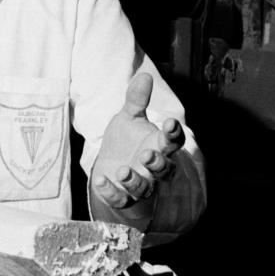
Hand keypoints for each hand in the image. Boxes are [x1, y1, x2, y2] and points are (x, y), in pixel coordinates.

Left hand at [90, 73, 185, 213]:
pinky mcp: (123, 197)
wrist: (109, 164)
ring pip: (144, 189)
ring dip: (135, 181)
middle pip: (165, 170)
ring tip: (122, 171)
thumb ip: (136, 100)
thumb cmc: (126, 140)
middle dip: (158, 163)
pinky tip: (101, 181)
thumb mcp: (129, 118)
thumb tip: (144, 76)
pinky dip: (111, 192)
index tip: (169, 123)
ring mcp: (140, 184)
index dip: (173, 133)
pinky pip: (121, 199)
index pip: (173, 141)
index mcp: (159, 146)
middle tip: (147, 154)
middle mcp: (154, 169)